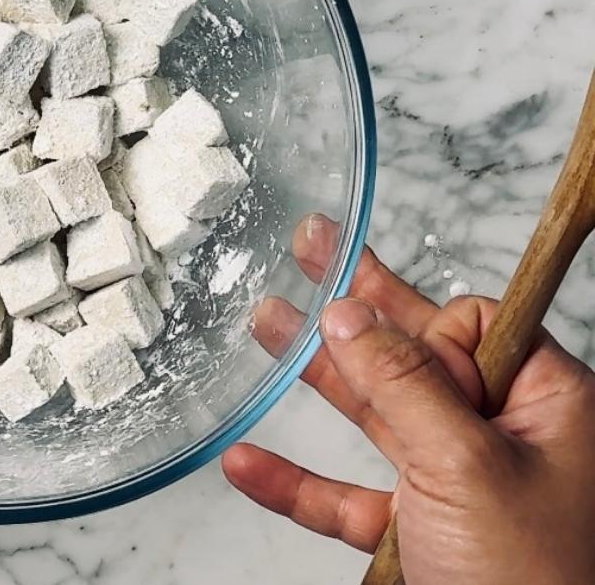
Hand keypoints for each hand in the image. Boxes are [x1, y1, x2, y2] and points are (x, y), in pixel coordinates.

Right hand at [223, 214, 594, 584]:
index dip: (426, 333)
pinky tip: (250, 463)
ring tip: (266, 323)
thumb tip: (351, 314)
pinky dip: (298, 483)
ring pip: (377, 416)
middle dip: (354, 308)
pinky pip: (349, 495)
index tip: (400, 363)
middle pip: (415, 354)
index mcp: (545, 406)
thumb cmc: (537, 582)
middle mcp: (502, 437)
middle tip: (314, 245)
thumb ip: (405, 384)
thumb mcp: (467, 466)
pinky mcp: (418, 532)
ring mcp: (457, 485)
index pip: (473, 327)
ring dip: (315, 379)